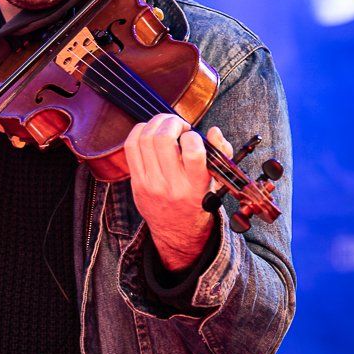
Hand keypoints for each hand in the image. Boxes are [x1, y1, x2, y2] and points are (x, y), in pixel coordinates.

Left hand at [123, 113, 232, 270]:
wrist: (177, 230)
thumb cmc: (198, 199)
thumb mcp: (217, 180)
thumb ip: (222, 152)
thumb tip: (213, 131)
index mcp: (197, 185)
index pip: (193, 152)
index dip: (192, 136)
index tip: (193, 138)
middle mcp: (173, 185)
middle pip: (163, 139)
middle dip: (172, 122)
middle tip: (179, 126)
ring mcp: (151, 184)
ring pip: (145, 139)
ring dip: (156, 123)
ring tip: (166, 125)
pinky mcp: (136, 182)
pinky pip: (131, 147)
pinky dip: (140, 131)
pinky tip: (151, 131)